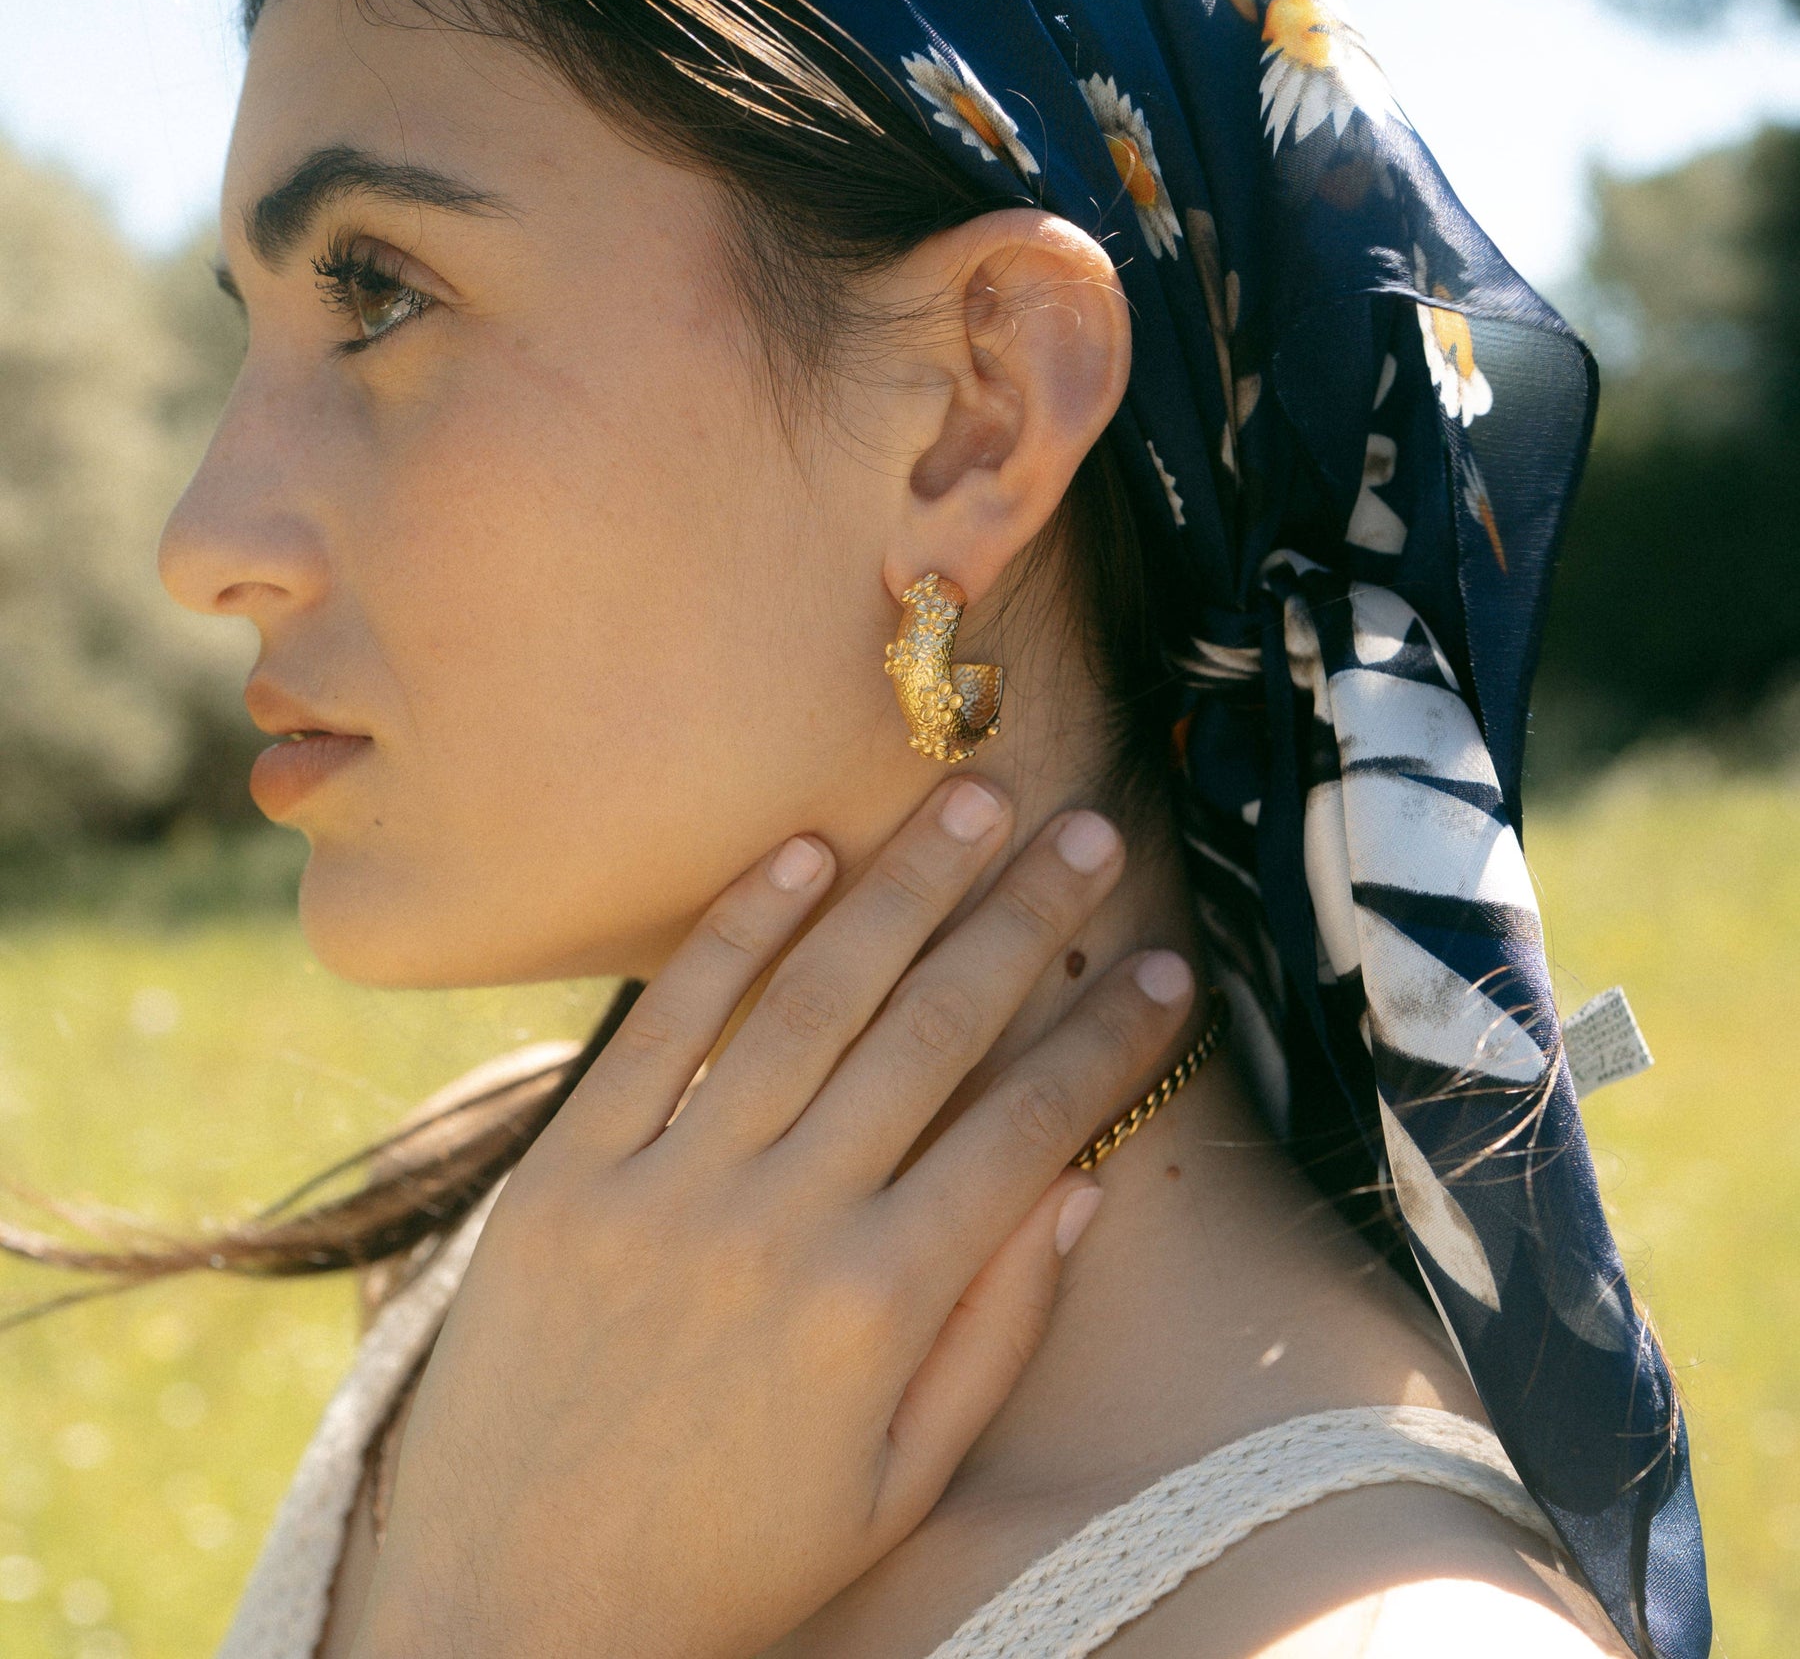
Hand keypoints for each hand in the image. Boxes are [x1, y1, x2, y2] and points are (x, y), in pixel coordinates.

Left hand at [349, 776, 1196, 1658]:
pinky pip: (664, 1023)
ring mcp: (666, 1188)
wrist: (513, 1613)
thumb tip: (1080, 1191)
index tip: (1165, 970)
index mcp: (877, 1310)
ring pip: (812, 999)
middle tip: (1089, 831)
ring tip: (972, 801)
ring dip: (903, 887)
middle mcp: (782, 1226)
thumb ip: (994, 1333)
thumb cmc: (727, 1562)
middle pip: (931, 1030)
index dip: (1107, 1041)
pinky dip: (737, 930)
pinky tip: (803, 853)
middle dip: (1024, 919)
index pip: (1027, 1131)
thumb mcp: (897, 1489)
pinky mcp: (567, 1172)